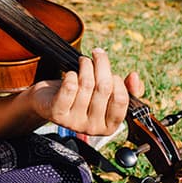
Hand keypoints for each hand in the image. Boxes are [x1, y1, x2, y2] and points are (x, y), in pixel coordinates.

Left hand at [28, 48, 143, 136]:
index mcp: (109, 126)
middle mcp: (93, 128)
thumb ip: (127, 88)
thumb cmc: (81, 96)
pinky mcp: (57, 114)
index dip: (118, 82)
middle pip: (104, 88)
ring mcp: (74, 123)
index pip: (122, 100)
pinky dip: (71, 75)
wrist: (47, 102)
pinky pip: (69, 87)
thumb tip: (134, 77)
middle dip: (102, 64)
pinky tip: (70, 74)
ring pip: (86, 84)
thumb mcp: (106, 94)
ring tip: (83, 61)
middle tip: (97, 54)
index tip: (112, 73)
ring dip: (85, 66)